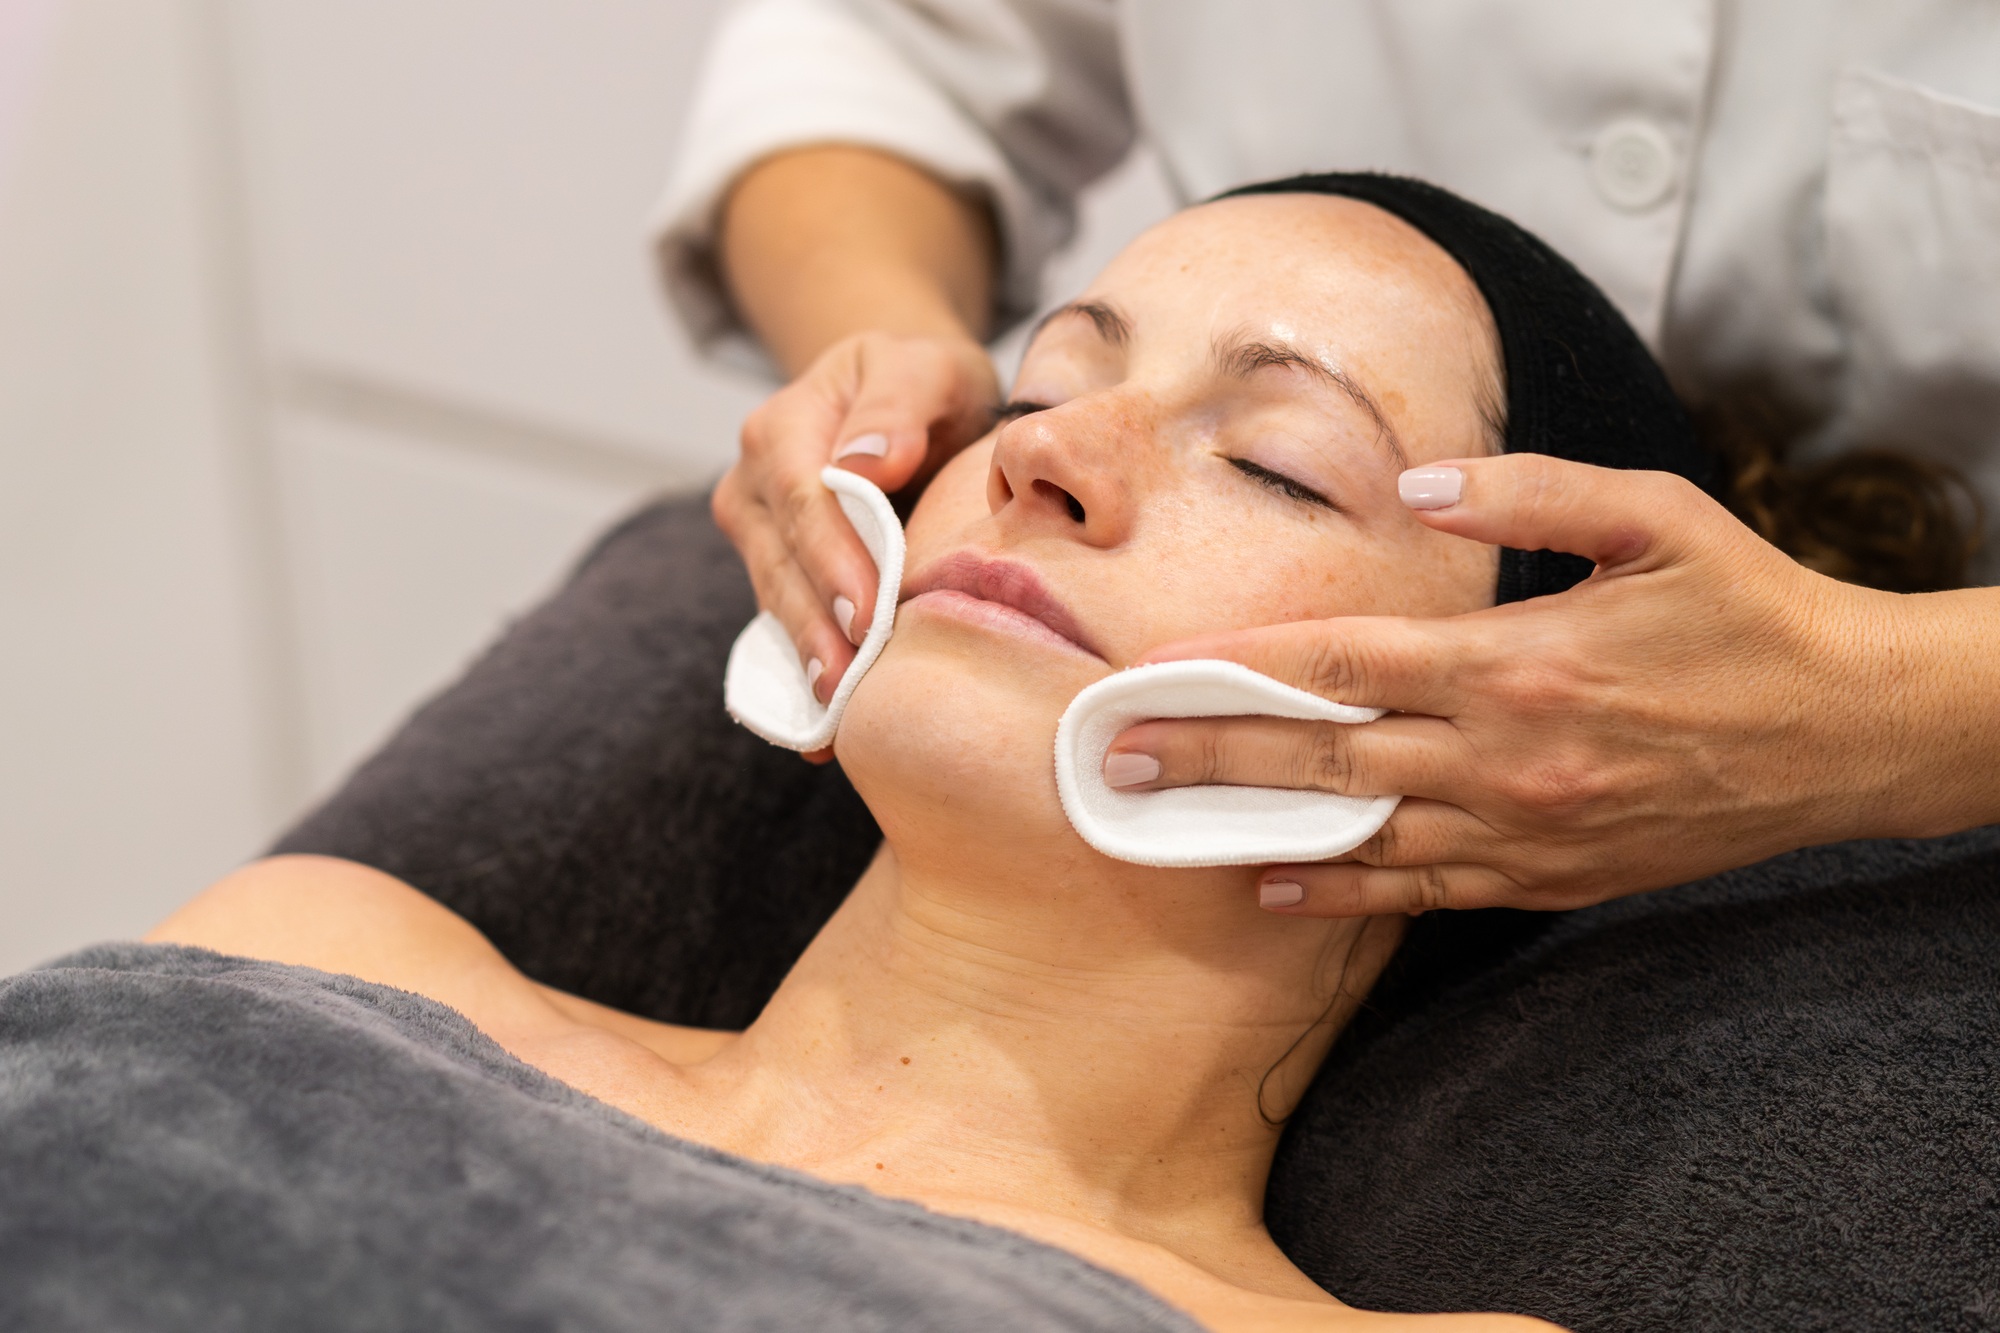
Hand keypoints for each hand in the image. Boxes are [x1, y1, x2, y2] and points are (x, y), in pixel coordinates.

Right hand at [711, 330, 997, 728]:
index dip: (831, 557)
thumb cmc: (924, 380)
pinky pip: (788, 623)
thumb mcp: (926, 366)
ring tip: (836, 716)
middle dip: (815, 625)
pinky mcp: (778, 573)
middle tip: (850, 683)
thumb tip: (868, 463)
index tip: (867, 611)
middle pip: (781, 561)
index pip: (803, 498)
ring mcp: (759, 534)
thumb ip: (899, 403)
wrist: (907, 395)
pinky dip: (807, 672)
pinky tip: (823, 730)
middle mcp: (754, 483)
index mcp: (783, 427)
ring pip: (778, 601)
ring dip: (808, 658)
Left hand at [1105, 453, 1971, 914]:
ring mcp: (1526, 828)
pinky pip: (1422, 893)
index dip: (1234, 666)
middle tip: (1113, 761)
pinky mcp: (1550, 878)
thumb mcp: (1655, 516)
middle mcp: (1507, 755)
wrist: (1847, 731)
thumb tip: (1415, 482)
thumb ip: (1527, 490)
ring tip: (1162, 823)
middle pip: (1323, 758)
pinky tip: (1273, 888)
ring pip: (1359, 838)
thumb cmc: (1748, 611)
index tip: (1150, 670)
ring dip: (1253, 829)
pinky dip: (1342, 895)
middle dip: (1207, 755)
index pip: (1341, 664)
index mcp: (1518, 660)